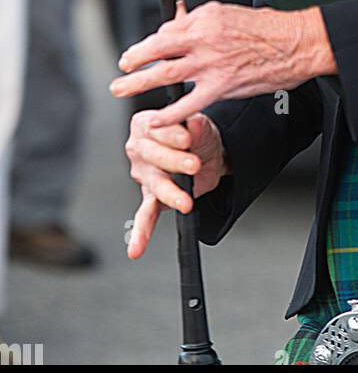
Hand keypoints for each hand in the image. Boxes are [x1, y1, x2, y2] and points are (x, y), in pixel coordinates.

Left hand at [110, 0, 336, 127]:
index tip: (141, 50)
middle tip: (121, 67)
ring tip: (122, 88)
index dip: (151, 42)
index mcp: (206, 18)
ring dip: (139, 82)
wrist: (296, 43)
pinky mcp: (222, 86)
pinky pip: (188, 102)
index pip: (168, 29)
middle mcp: (204, 37)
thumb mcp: (230, 14)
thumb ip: (202, 22)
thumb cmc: (270, 28)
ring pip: (165, 73)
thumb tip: (178, 22)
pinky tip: (156, 120)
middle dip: (134, 59)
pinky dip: (169, 114)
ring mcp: (211, 63)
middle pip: (158, 48)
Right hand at [125, 110, 226, 258]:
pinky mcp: (150, 196)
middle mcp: (138, 149)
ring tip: (186, 201)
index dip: (171, 134)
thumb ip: (196, 125)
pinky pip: (145, 215)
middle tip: (193, 164)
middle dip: (174, 161)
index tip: (187, 138)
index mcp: (146, 125)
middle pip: (152, 155)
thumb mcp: (201, 124)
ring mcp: (143, 175)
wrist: (207, 155)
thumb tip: (192, 124)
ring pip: (155, 184)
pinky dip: (141, 233)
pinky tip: (136, 248)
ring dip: (171, 194)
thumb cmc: (198, 136)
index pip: (154, 128)